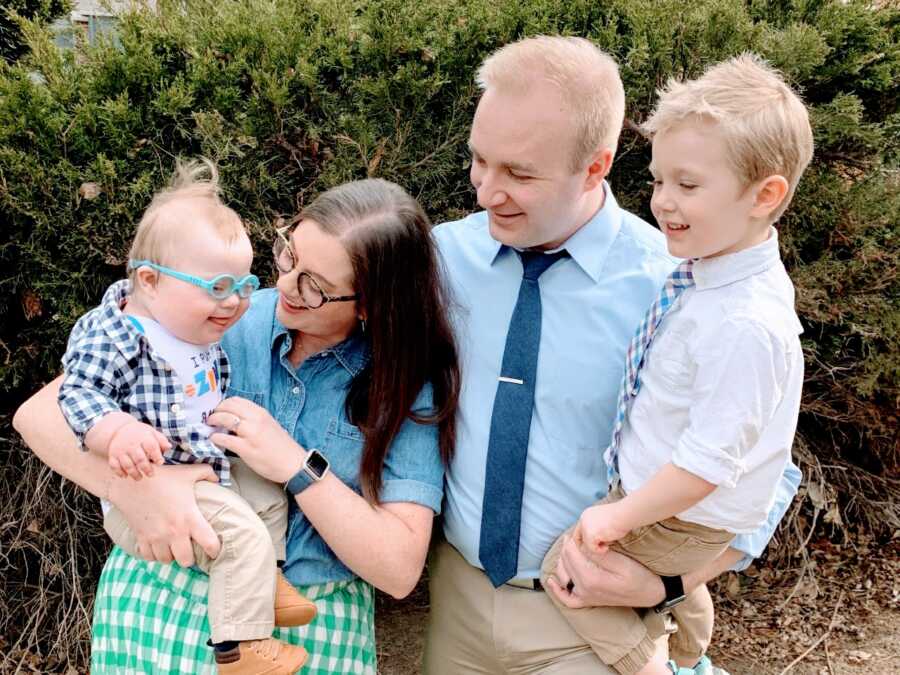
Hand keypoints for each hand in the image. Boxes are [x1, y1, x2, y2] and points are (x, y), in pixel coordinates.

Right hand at [107, 463, 220, 566]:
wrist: (131, 481)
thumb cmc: (163, 477)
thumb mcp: (188, 472)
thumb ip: (207, 473)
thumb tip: (218, 479)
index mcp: (190, 517)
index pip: (209, 543)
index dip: (215, 550)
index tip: (214, 550)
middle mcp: (174, 531)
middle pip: (186, 561)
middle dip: (190, 558)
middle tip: (190, 549)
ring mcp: (156, 537)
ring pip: (167, 560)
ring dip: (171, 555)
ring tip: (174, 547)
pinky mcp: (141, 538)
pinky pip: (149, 557)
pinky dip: (154, 555)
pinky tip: (158, 546)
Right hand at [108, 420, 170, 478]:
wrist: (119, 429)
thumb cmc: (140, 433)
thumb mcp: (152, 433)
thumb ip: (161, 440)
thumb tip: (169, 447)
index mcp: (143, 437)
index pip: (151, 446)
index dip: (156, 455)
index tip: (160, 462)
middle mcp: (131, 444)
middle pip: (139, 458)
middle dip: (146, 468)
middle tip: (151, 474)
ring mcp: (121, 450)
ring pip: (127, 464)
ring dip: (134, 473)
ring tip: (140, 478)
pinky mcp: (112, 455)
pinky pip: (114, 466)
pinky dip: (119, 472)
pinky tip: (125, 476)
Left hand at [208, 397, 304, 483]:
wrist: (293, 464)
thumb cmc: (281, 447)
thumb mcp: (269, 425)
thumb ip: (253, 420)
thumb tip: (234, 419)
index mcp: (261, 413)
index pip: (236, 400)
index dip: (223, 404)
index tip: (218, 410)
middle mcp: (256, 419)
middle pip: (228, 406)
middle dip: (215, 411)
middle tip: (210, 418)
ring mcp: (251, 433)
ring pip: (224, 419)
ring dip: (213, 421)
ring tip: (209, 426)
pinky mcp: (246, 448)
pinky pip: (224, 439)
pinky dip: (215, 438)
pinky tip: (213, 439)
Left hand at [545, 534, 664, 609]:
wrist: (651, 594)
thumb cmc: (639, 575)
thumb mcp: (622, 561)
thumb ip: (599, 554)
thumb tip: (582, 546)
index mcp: (591, 579)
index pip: (571, 553)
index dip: (571, 540)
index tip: (576, 531)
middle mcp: (584, 590)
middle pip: (566, 562)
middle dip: (567, 547)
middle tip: (573, 536)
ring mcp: (585, 597)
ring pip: (564, 575)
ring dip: (562, 560)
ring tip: (567, 548)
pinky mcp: (588, 601)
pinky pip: (567, 599)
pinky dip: (558, 590)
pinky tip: (552, 580)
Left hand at [572, 502, 631, 558]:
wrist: (625, 514)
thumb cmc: (622, 518)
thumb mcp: (607, 522)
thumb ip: (599, 528)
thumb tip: (599, 540)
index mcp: (587, 515)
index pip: (580, 530)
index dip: (585, 540)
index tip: (597, 545)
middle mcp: (583, 519)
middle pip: (578, 538)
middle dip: (589, 545)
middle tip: (601, 547)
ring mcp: (585, 526)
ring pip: (585, 544)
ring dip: (596, 548)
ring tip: (607, 545)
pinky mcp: (589, 534)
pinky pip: (591, 548)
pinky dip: (599, 550)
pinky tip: (607, 547)